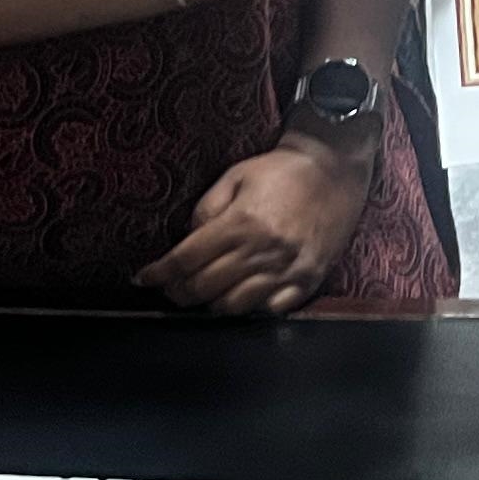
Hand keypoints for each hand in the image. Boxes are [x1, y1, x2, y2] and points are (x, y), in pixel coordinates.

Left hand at [140, 136, 372, 316]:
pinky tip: (242, 297)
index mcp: (241, 222)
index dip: (160, 273)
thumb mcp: (235, 176)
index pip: (187, 259)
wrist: (334, 169)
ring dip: (211, 304)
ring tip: (204, 294)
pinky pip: (272, 310)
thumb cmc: (281, 171)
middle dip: (179, 292)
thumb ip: (206, 209)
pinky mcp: (308, 279)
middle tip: (171, 289)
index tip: (143, 278)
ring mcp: (287, 269)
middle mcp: (262, 250)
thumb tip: (186, 241)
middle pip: (205, 287)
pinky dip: (251, 309)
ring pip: (235, 306)